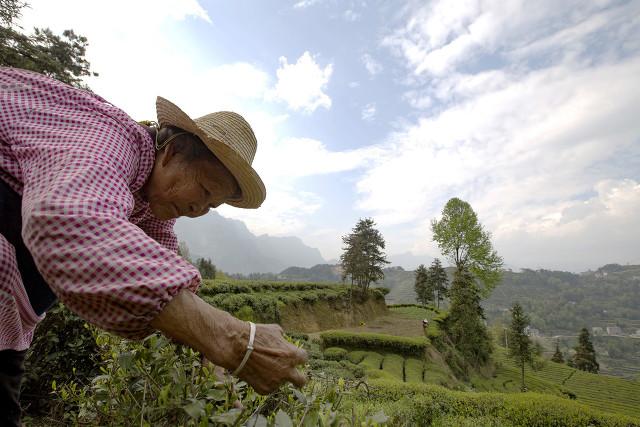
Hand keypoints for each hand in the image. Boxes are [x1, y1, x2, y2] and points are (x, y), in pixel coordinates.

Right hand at [151, 290, 307, 393]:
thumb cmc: (255, 335)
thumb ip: (283, 339)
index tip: (294, 356)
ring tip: (263, 367)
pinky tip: (256, 372)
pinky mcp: (264, 389)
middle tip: (293, 375)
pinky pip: (269, 387)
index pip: (304, 358)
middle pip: (302, 381)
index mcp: (292, 355)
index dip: (298, 356)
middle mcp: (286, 371)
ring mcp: (275, 382)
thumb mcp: (274, 330)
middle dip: (299, 378)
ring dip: (277, 377)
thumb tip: (285, 340)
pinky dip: (265, 382)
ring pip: (281, 383)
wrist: (235, 347)